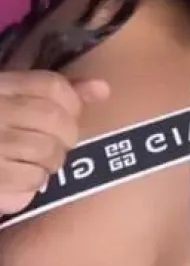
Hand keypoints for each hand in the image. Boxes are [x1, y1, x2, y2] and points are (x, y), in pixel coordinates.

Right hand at [0, 71, 109, 214]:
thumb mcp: (16, 100)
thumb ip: (60, 92)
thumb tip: (104, 89)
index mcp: (1, 87)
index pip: (51, 85)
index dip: (72, 103)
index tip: (71, 115)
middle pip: (53, 118)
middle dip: (66, 135)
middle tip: (59, 144)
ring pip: (46, 150)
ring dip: (52, 161)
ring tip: (41, 161)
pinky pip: (31, 178)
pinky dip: (35, 181)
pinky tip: (25, 176)